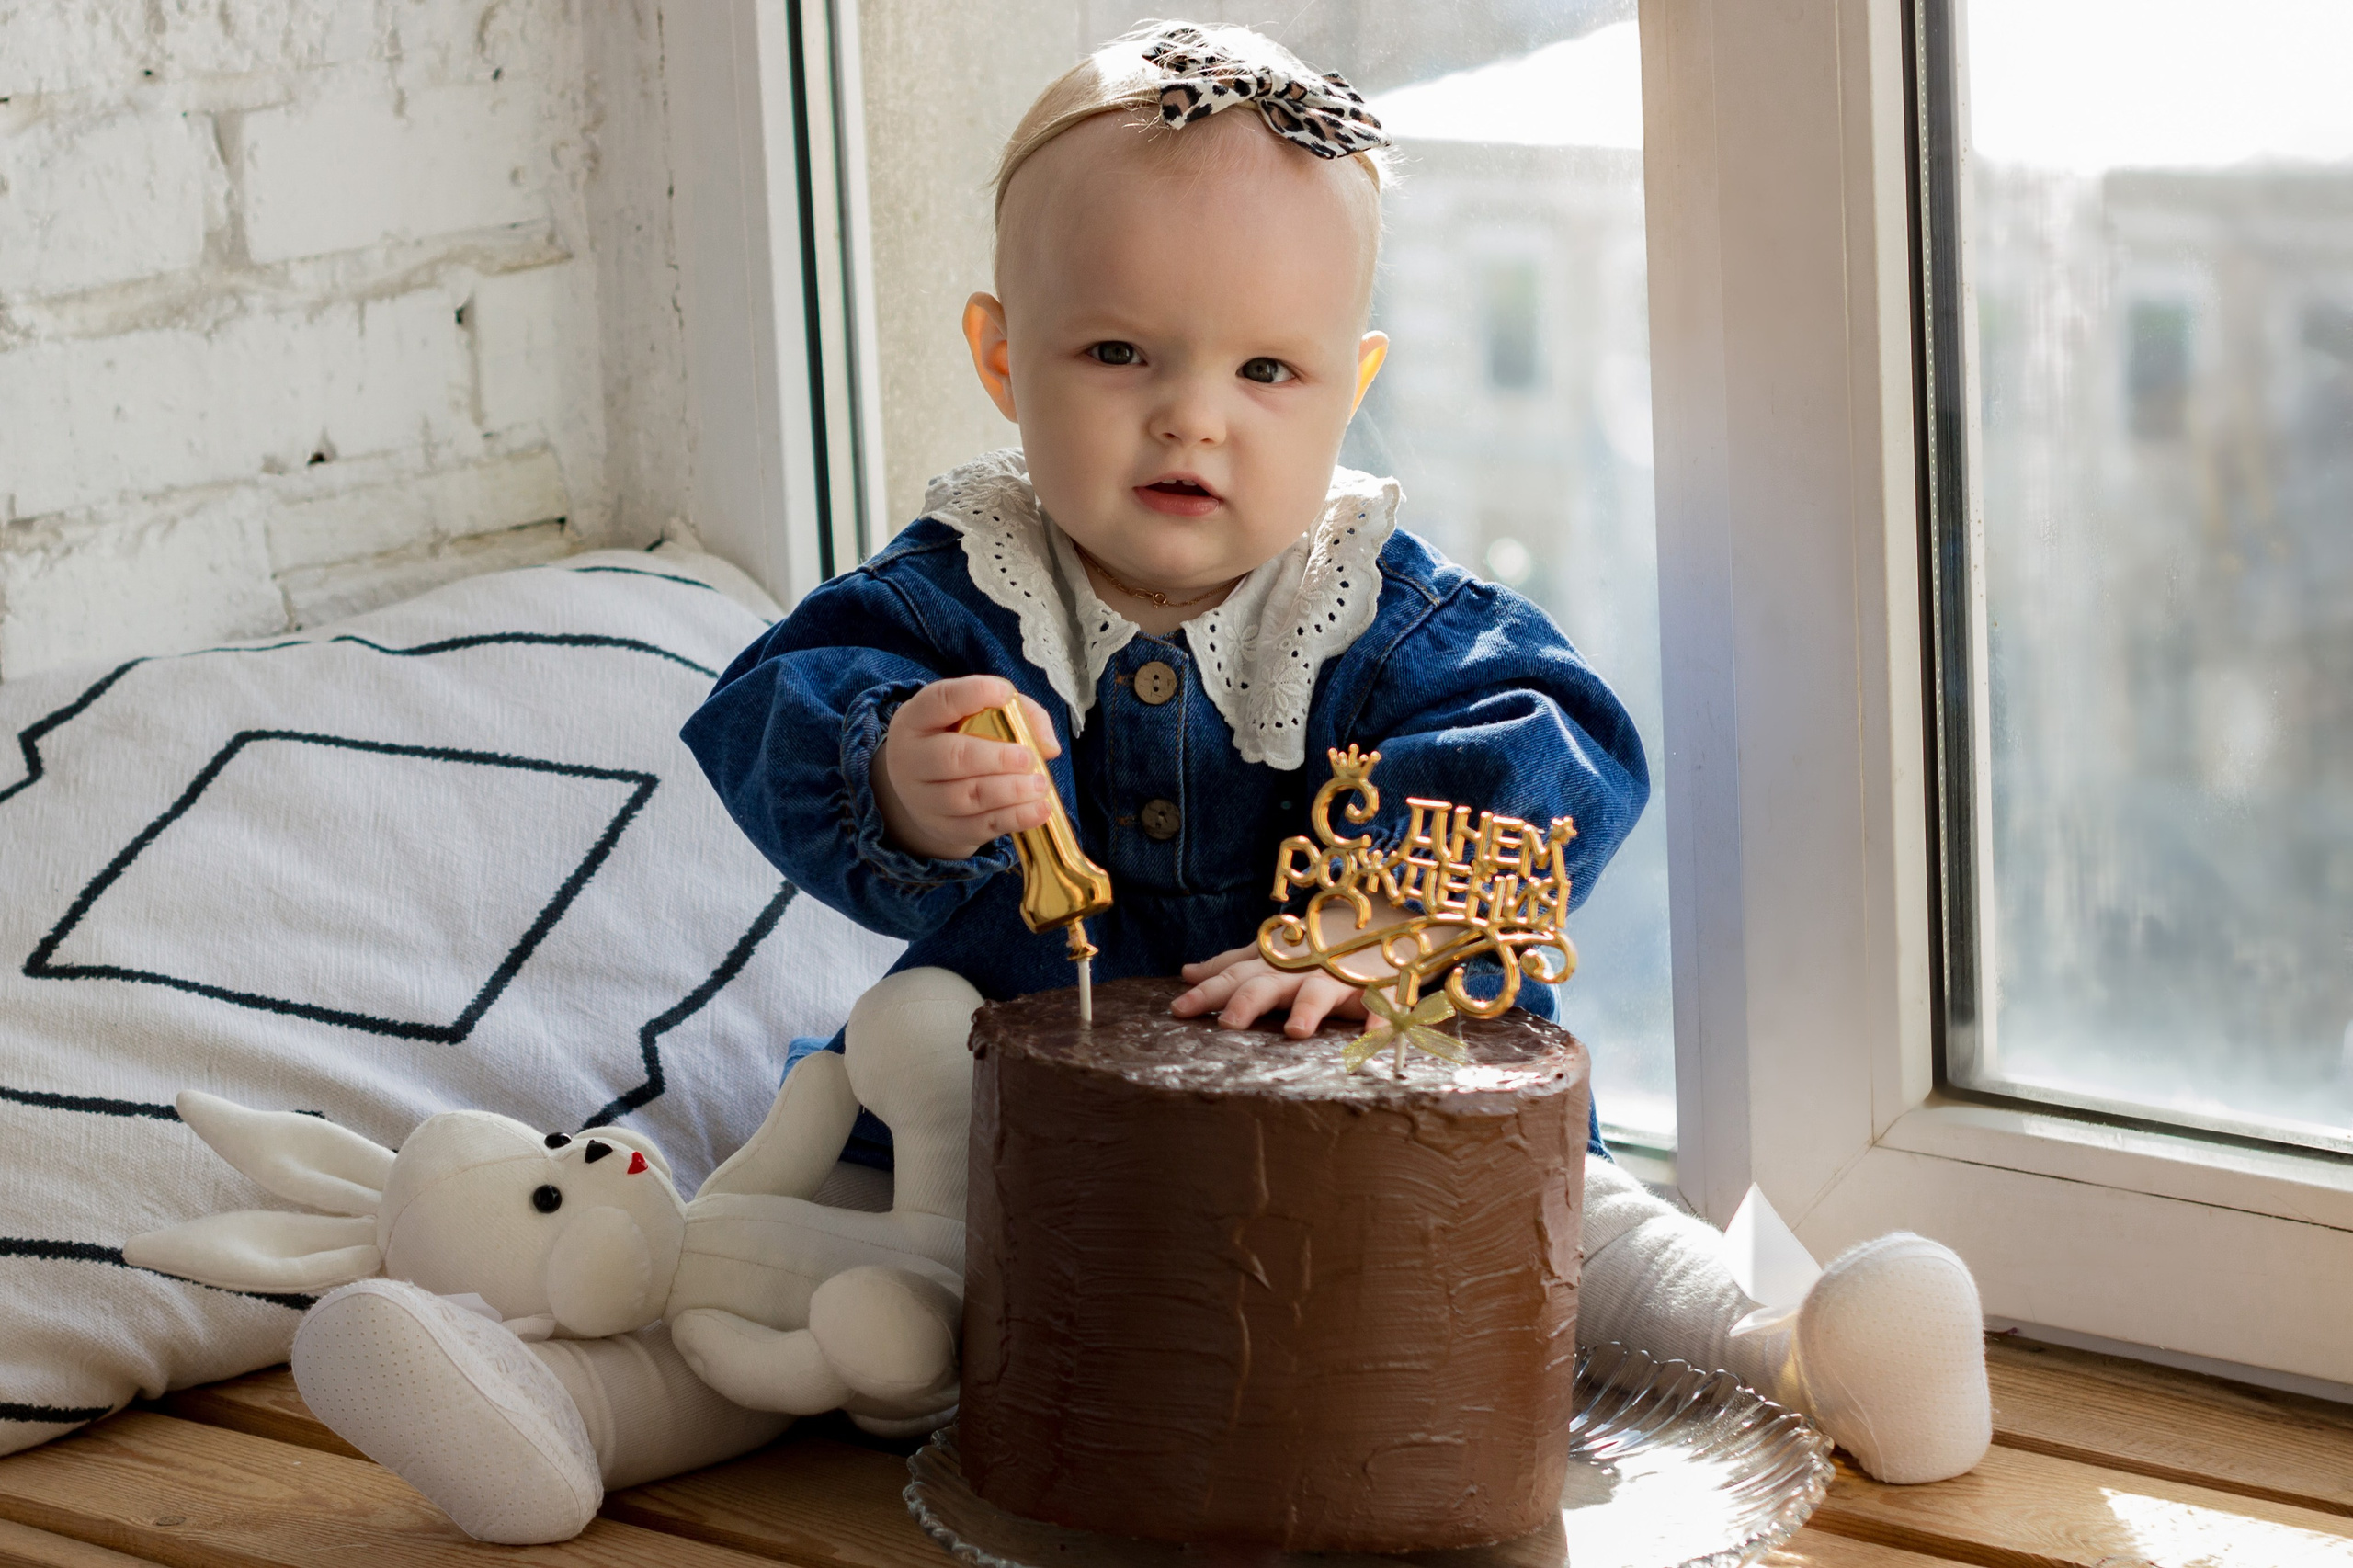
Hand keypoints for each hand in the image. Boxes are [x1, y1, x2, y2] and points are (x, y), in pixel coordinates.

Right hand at [872, 676, 1061, 860]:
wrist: (925, 787)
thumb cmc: (960, 739)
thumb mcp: (977, 713)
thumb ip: (1019, 713)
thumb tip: (1048, 745)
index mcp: (917, 719)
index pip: (941, 700)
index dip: (974, 693)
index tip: (1006, 693)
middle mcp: (910, 758)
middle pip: (952, 757)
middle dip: (997, 758)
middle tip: (1029, 758)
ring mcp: (922, 798)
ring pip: (966, 797)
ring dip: (1010, 791)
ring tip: (1040, 785)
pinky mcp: (941, 827)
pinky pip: (978, 826)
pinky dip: (1013, 819)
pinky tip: (1038, 810)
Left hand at [1171, 945, 1369, 1036]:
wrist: (1379, 922)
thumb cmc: (1314, 947)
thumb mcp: (1270, 954)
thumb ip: (1231, 965)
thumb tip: (1187, 973)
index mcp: (1273, 964)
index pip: (1233, 977)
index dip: (1207, 992)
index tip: (1178, 1010)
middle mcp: (1300, 970)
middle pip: (1270, 984)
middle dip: (1249, 1001)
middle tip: (1229, 1023)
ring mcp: (1339, 978)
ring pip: (1321, 992)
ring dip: (1309, 1009)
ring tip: (1295, 1031)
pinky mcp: (1377, 988)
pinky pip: (1379, 1004)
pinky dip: (1379, 1018)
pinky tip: (1373, 1035)